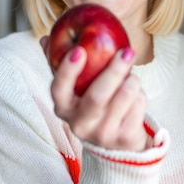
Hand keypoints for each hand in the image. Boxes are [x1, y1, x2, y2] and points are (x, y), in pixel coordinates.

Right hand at [41, 36, 147, 151]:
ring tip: (132, 74)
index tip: (80, 49)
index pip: (59, 90)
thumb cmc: (92, 105)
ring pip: (123, 98)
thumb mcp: (75, 89)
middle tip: (126, 51)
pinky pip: (137, 107)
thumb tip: (43, 39)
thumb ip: (60, 64)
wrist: (115, 144)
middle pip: (97, 96)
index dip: (68, 70)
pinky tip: (136, 95)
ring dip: (131, 80)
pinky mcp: (124, 139)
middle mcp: (80, 124)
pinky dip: (140, 94)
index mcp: (63, 108)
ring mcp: (103, 134)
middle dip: (114, 70)